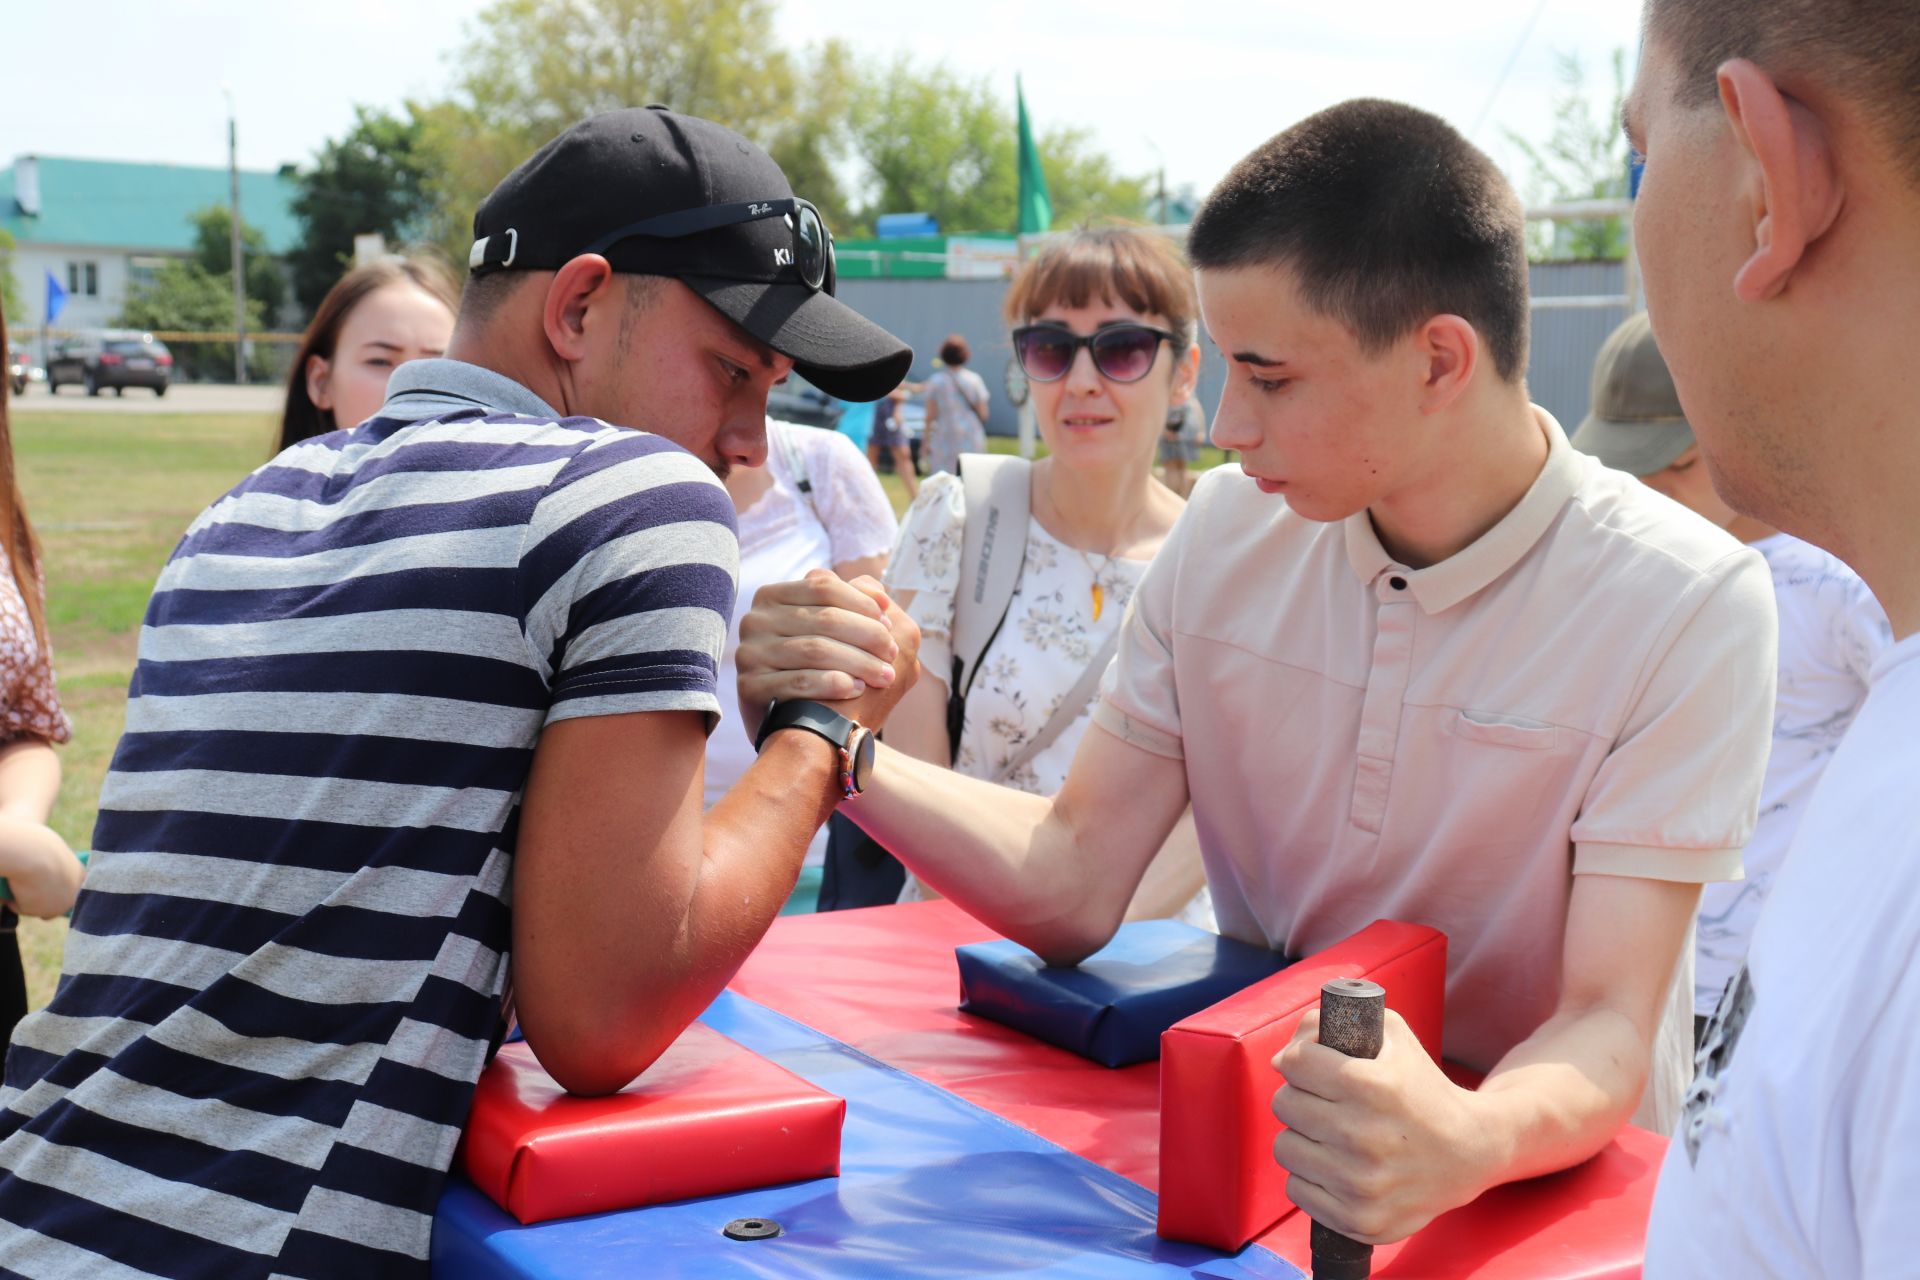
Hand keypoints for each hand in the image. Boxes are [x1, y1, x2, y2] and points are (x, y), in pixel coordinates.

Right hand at [737, 570, 918, 740]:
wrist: (799, 729)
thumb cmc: (825, 671)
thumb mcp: (835, 630)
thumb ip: (855, 602)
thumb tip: (880, 595)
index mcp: (773, 596)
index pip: (824, 587)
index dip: (863, 604)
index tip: (889, 626)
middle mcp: (754, 620)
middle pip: (824, 618)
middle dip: (868, 635)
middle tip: (893, 654)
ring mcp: (749, 654)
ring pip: (816, 649)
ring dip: (859, 662)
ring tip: (885, 676)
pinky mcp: (749, 686)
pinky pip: (800, 681)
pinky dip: (834, 683)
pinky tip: (857, 689)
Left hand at [1269, 1008, 1495, 1244]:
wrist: (1471, 1152)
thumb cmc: (1422, 1089)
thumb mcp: (1390, 1036)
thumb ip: (1328, 1024)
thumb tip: (1279, 1059)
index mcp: (1373, 1086)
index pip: (1295, 1063)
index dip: (1301, 1060)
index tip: (1315, 1067)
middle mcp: (1364, 1136)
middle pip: (1284, 1103)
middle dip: (1301, 1096)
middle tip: (1327, 1103)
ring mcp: (1361, 1184)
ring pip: (1285, 1148)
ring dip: (1302, 1138)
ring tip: (1332, 1136)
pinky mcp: (1359, 1219)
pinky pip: (1296, 1189)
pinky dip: (1310, 1177)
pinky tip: (1338, 1168)